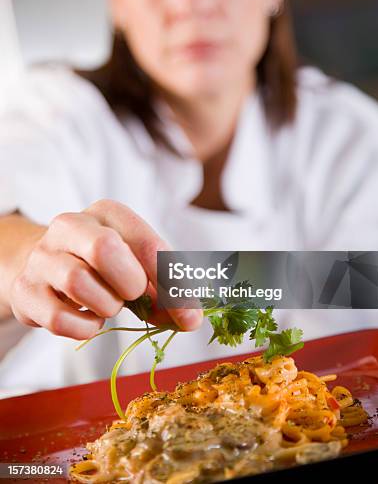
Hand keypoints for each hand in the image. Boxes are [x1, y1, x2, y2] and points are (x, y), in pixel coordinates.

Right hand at [9, 200, 202, 339]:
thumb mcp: (137, 265)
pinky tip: (89, 319)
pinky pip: (60, 318)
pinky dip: (84, 328)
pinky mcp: (25, 290)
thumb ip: (165, 288)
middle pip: (104, 248)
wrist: (46, 267)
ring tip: (108, 305)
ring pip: (79, 283)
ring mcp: (43, 256)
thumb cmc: (102, 266)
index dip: (172, 285)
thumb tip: (190, 318)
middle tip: (132, 296)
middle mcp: (70, 225)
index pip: (147, 243)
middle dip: (130, 284)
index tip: (190, 318)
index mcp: (108, 212)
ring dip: (106, 307)